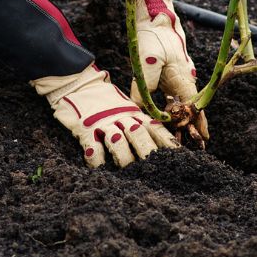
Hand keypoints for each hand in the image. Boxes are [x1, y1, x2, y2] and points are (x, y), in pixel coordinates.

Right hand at [32, 65, 176, 167]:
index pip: (154, 127)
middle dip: (147, 151)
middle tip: (156, 169)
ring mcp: (103, 121)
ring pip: (118, 140)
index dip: (166, 142)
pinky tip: (100, 168)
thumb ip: (137, 120)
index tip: (178, 156)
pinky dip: (97, 158)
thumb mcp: (125, 107)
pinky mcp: (85, 127)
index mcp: (133, 112)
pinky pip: (93, 145)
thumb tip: (158, 142)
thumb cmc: (104, 100)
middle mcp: (121, 116)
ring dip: (124, 157)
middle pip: (138, 134)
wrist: (78, 84)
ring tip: (128, 172)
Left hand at [130, 0, 207, 142]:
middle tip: (179, 142)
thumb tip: (140, 108)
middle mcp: (183, 78)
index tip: (202, 139)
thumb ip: (144, 87)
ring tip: (168, 133)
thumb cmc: (154, 37)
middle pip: (187, 107)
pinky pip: (169, 93)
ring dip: (175, 117)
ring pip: (178, 101)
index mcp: (184, 78)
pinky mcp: (167, 72)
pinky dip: (166, 105)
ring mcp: (176, 75)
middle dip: (185, 125)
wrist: (154, 16)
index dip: (198, 123)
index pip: (195, 106)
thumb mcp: (147, 62)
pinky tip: (158, 114)